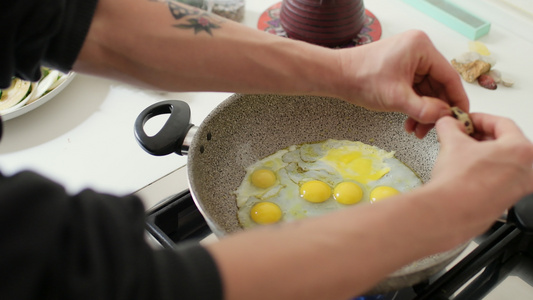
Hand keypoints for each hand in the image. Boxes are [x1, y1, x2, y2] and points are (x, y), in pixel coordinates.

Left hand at [335, 30, 468, 137]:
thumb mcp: (396, 98)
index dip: (456, 100)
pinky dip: (414, 107)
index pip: (450, 76)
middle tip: (432, 130)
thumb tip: (445, 117)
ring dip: (424, 112)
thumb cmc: (361, 79)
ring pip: (427, 91)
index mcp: (422, 47)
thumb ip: (423, 110)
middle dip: (435, 111)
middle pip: (439, 85)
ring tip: (417, 131)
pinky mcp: (402, 69)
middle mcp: (419, 50)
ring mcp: (410, 59)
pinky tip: (409, 123)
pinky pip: (416, 90)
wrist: (337, 77)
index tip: (462, 118)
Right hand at [431, 113, 532, 234]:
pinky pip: (498, 179)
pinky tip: (464, 171)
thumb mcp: (452, 143)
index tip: (467, 120)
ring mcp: (518, 188)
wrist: (449, 212)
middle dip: (481, 137)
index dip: (479, 119)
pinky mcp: (506, 201)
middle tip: (463, 135)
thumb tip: (448, 123)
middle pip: (505, 143)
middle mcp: (526, 171)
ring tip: (460, 153)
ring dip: (481, 154)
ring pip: (502, 162)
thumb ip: (450, 126)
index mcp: (521, 151)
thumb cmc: (459, 183)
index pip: (502, 124)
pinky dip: (484, 171)